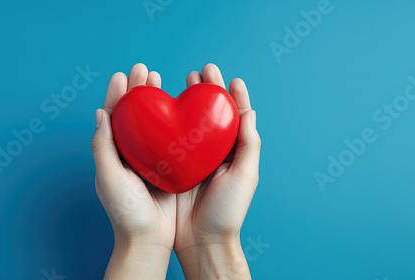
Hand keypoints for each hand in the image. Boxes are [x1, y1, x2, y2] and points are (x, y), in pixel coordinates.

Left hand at [91, 63, 175, 279]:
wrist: (149, 239)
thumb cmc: (125, 212)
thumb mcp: (108, 178)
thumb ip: (102, 146)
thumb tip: (100, 112)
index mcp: (114, 154)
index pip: (114, 117)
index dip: (117, 94)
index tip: (123, 74)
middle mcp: (132, 153)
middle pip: (134, 114)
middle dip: (138, 90)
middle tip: (145, 70)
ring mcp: (151, 158)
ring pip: (153, 122)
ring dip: (155, 101)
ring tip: (160, 80)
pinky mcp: (170, 166)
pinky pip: (172, 138)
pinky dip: (175, 121)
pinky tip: (181, 110)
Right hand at [174, 64, 260, 278]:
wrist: (202, 240)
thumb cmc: (227, 211)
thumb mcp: (246, 176)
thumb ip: (249, 145)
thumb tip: (250, 112)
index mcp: (233, 152)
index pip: (235, 117)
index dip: (233, 95)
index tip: (229, 78)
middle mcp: (213, 152)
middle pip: (210, 114)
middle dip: (208, 91)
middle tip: (201, 71)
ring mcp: (193, 158)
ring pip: (190, 122)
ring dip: (188, 100)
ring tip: (184, 81)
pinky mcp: (174, 166)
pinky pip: (171, 139)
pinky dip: (169, 121)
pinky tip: (164, 108)